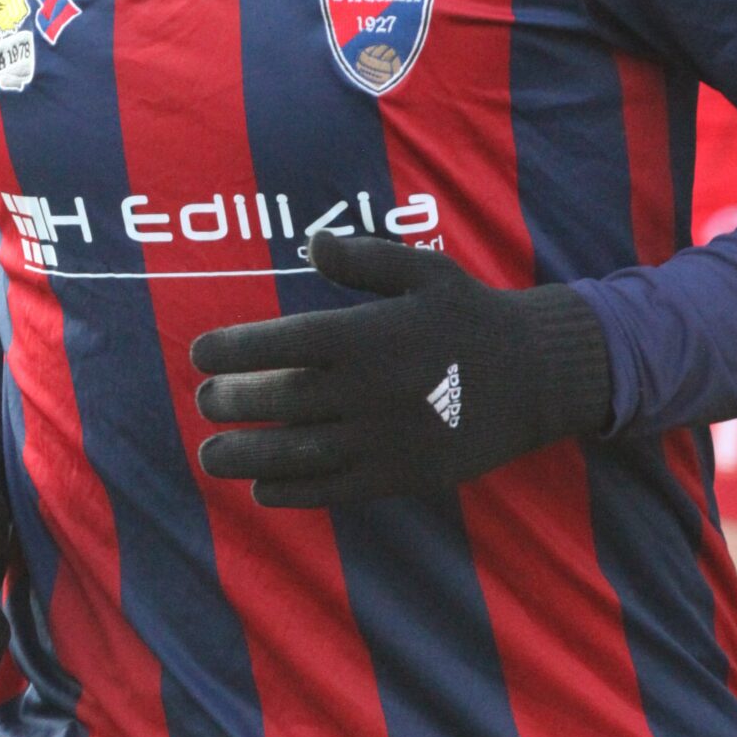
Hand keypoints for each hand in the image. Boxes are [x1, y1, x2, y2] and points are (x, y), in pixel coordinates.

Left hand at [192, 234, 610, 507]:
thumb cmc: (470, 316)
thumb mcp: (424, 271)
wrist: (537, 377)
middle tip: (203, 402)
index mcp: (371, 334)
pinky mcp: (402, 476)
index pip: (284, 342)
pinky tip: (261, 489)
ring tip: (210, 455)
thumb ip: (364, 259)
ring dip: (247, 456)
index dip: (233, 348)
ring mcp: (385, 438)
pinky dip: (293, 492)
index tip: (198, 353)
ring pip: (300, 452)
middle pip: (283, 399)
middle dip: (233, 402)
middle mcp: (372, 388)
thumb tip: (311, 244)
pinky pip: (336, 489)